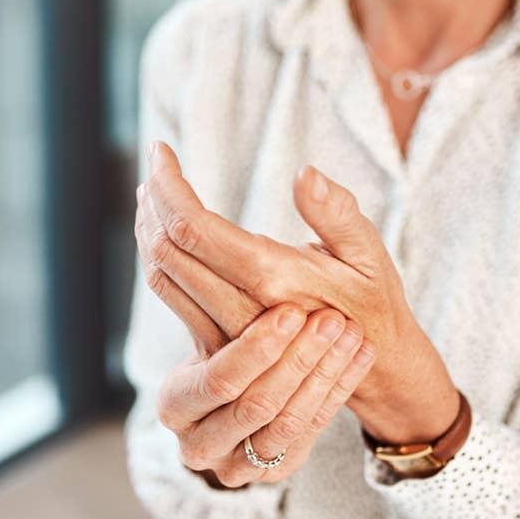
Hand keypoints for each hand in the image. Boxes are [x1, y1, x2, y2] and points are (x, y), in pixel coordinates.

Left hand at [138, 141, 458, 443]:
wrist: (370, 369)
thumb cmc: (372, 300)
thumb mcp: (369, 252)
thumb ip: (337, 213)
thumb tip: (305, 174)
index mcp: (273, 279)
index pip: (194, 228)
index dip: (168, 185)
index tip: (160, 148)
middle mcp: (240, 309)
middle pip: (167, 249)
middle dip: (152, 200)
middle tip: (155, 160)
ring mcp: (225, 331)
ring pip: (162, 275)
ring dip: (147, 227)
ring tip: (151, 188)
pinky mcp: (219, 341)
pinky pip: (172, 294)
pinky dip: (159, 254)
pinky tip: (163, 228)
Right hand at [156, 304, 374, 487]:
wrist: (243, 390)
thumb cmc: (223, 344)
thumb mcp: (211, 327)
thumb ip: (209, 298)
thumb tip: (194, 240)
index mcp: (175, 404)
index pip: (218, 379)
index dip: (257, 348)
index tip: (292, 310)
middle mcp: (200, 444)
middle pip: (256, 404)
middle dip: (299, 359)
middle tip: (332, 318)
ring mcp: (238, 465)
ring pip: (290, 422)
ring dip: (325, 373)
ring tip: (350, 331)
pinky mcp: (277, 469)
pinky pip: (315, 430)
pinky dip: (340, 389)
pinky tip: (361, 353)